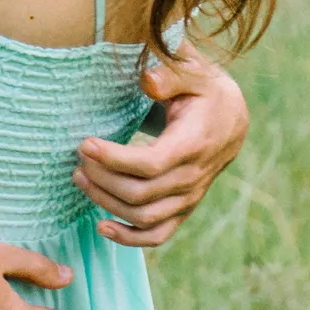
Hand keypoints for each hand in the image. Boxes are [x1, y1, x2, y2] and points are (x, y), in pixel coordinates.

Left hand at [74, 45, 248, 246]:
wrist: (231, 118)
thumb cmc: (204, 89)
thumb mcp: (192, 71)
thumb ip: (170, 75)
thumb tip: (147, 80)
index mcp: (193, 144)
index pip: (151, 164)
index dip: (115, 159)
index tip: (86, 144)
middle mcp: (192, 177)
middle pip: (141, 194)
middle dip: (102, 178)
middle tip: (78, 157)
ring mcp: (188, 197)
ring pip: (144, 217)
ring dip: (106, 202)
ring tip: (79, 177)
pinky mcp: (182, 208)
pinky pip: (157, 234)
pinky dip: (129, 238)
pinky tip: (102, 227)